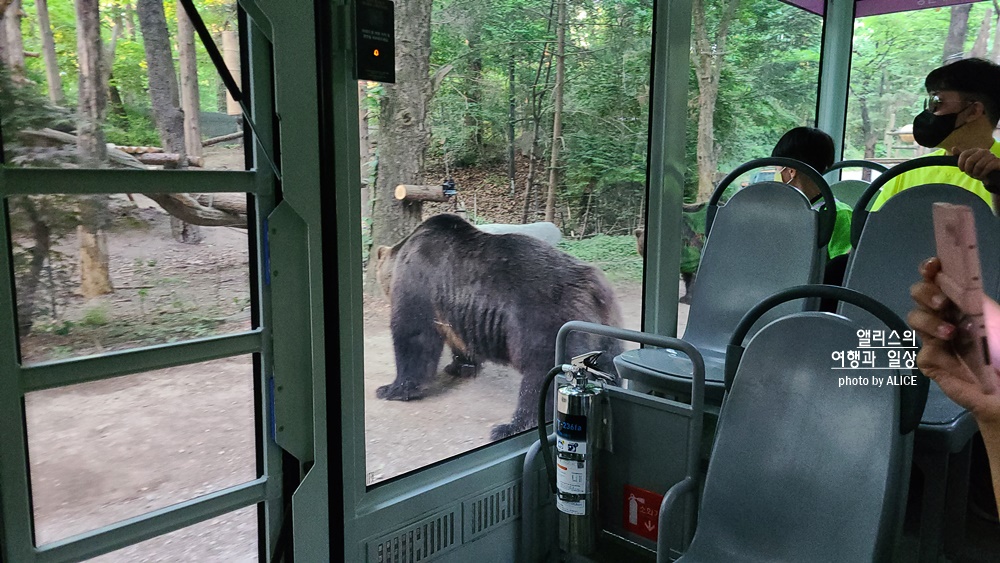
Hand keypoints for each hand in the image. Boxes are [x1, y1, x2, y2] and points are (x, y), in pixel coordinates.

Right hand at [908, 257, 999, 423]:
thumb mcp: (998, 321)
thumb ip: (978, 301)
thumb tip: (961, 279)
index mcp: (963, 303)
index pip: (939, 279)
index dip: (930, 269)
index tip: (933, 266)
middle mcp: (946, 316)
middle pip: (919, 294)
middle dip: (925, 293)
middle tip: (941, 304)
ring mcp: (936, 339)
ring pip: (915, 318)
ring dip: (929, 321)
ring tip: (950, 333)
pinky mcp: (931, 361)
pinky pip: (923, 351)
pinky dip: (934, 351)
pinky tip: (949, 358)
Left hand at [952, 147, 999, 191]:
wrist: (992, 175)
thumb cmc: (979, 169)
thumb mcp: (968, 164)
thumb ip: (961, 156)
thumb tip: (953, 148)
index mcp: (975, 150)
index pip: (964, 154)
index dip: (960, 164)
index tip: (962, 170)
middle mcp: (983, 151)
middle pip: (970, 160)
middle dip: (968, 170)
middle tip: (970, 174)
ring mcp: (991, 156)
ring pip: (979, 165)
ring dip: (976, 174)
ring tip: (977, 175)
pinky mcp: (997, 162)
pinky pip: (987, 168)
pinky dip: (983, 174)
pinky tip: (982, 176)